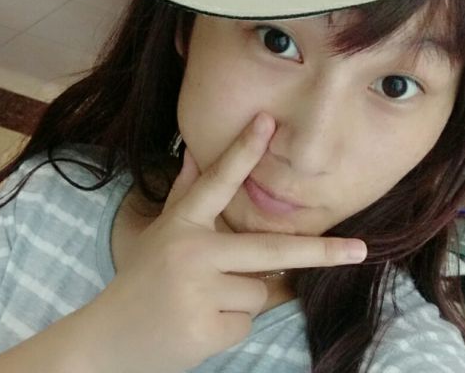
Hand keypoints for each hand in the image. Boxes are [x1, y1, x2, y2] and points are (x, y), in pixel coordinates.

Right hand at [74, 112, 366, 372]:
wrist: (104, 342)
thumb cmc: (143, 278)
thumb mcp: (162, 233)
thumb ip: (184, 193)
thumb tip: (194, 151)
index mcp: (182, 223)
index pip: (217, 181)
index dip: (243, 150)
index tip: (267, 121)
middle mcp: (190, 251)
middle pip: (268, 250)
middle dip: (319, 251)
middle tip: (360, 250)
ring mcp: (197, 292)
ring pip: (259, 292)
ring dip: (243, 298)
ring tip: (204, 301)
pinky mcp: (204, 330)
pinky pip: (247, 322)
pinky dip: (232, 325)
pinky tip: (200, 323)